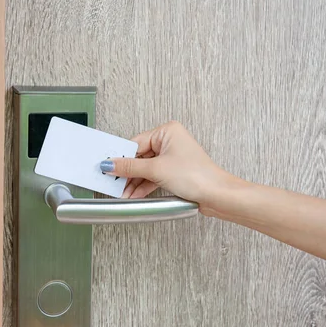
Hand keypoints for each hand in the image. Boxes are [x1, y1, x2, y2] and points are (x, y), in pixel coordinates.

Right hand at [100, 121, 237, 209]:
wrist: (217, 195)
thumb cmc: (197, 176)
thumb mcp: (156, 170)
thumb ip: (130, 168)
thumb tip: (111, 164)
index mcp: (167, 131)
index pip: (135, 143)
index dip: (122, 158)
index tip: (108, 167)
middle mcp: (170, 142)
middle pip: (140, 157)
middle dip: (128, 173)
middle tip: (114, 182)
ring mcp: (173, 157)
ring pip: (146, 168)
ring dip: (134, 182)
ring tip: (123, 192)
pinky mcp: (174, 172)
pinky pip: (153, 176)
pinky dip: (144, 185)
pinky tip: (134, 194)